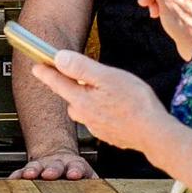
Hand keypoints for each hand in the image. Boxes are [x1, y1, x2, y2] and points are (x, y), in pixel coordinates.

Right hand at [11, 150, 95, 180]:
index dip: (76, 170)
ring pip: (37, 167)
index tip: (74, 174)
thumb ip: (94, 185)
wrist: (57, 156)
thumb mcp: (87, 176)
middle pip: (55, 166)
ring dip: (33, 171)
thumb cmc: (74, 172)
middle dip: (52, 170)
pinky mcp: (30, 170)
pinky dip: (17, 176)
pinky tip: (12, 180)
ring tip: (29, 175)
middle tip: (49, 174)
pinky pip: (21, 172)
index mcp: (75, 167)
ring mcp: (43, 166)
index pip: (77, 167)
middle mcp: (58, 165)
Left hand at [28, 50, 169, 155]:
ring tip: (106, 91)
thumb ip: (81, 68)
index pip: (57, 82)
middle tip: (82, 75)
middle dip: (72, 86)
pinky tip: (117, 108)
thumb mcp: (107, 78)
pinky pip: (98, 118)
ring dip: (89, 99)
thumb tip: (59, 58)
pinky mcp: (108, 134)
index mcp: (81, 100)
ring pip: (85, 108)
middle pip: (71, 96)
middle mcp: (84, 115)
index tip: (36, 66)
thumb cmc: (135, 104)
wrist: (154, 134)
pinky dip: (103, 111)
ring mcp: (96, 126)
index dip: (46, 72)